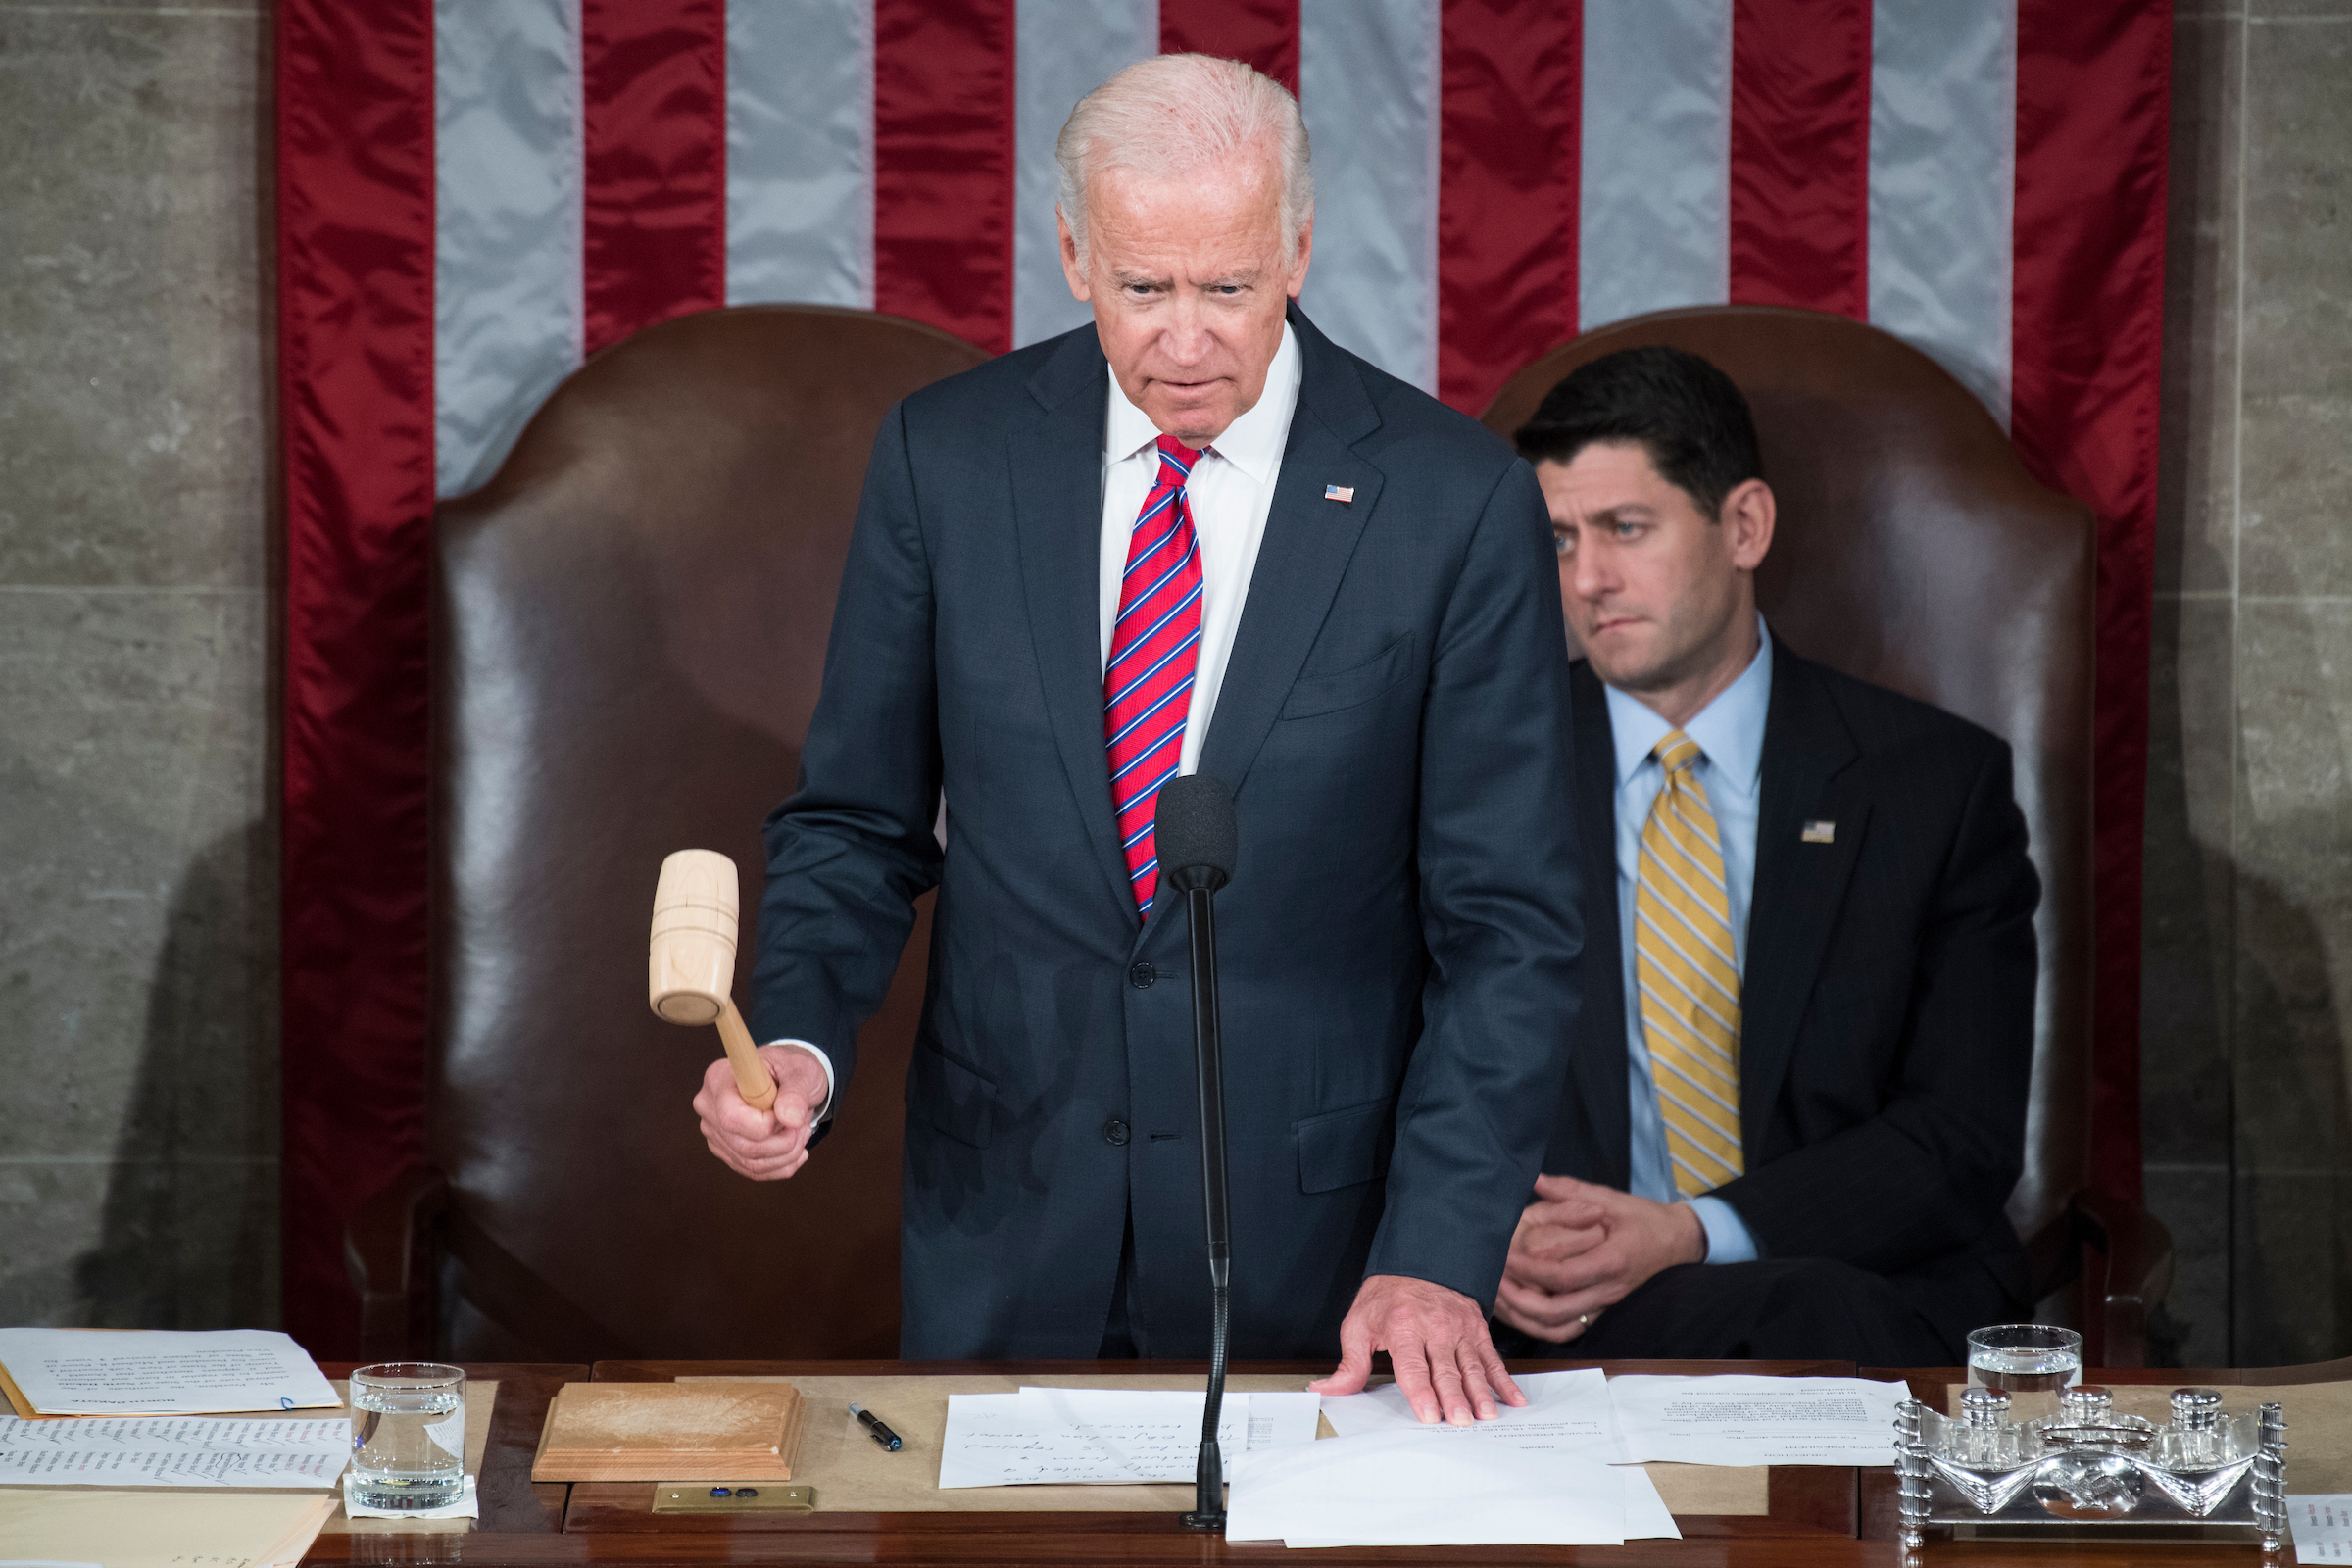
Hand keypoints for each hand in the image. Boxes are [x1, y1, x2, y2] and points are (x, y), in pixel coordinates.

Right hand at [693, 1044, 829, 1180]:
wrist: (789, 1078)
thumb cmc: (791, 1068)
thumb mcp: (800, 1071)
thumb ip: (795, 1092)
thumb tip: (789, 1119)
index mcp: (718, 1079)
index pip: (731, 1118)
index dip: (766, 1125)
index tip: (789, 1113)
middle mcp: (709, 1107)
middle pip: (743, 1146)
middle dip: (783, 1143)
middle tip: (803, 1125)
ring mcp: (715, 1132)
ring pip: (751, 1163)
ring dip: (786, 1155)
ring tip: (802, 1133)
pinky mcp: (727, 1150)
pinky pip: (753, 1170)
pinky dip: (781, 1165)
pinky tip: (798, 1150)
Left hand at [1308, 1275, 1525, 1425]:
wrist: (1418, 1262)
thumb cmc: (1385, 1301)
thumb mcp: (1358, 1326)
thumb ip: (1349, 1364)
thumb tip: (1326, 1390)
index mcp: (1403, 1327)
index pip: (1413, 1366)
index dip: (1421, 1392)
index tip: (1429, 1415)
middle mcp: (1435, 1328)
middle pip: (1446, 1369)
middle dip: (1455, 1397)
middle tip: (1462, 1422)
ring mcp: (1460, 1329)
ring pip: (1473, 1366)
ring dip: (1481, 1392)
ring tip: (1487, 1416)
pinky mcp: (1477, 1329)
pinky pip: (1492, 1358)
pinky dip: (1505, 1380)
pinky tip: (1514, 1400)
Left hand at [1494, 1174, 1704, 1341]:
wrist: (1679, 1242)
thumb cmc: (1644, 1218)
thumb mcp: (1610, 1198)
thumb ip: (1570, 1191)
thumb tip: (1536, 1179)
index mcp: (1612, 1260)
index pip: (1563, 1275)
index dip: (1530, 1270)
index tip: (1505, 1257)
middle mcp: (1610, 1289)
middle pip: (1558, 1310)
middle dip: (1521, 1301)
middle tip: (1495, 1283)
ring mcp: (1608, 1304)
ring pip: (1562, 1326)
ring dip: (1528, 1317)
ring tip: (1503, 1298)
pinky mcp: (1605, 1311)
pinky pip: (1572, 1328)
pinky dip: (1545, 1325)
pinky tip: (1524, 1311)